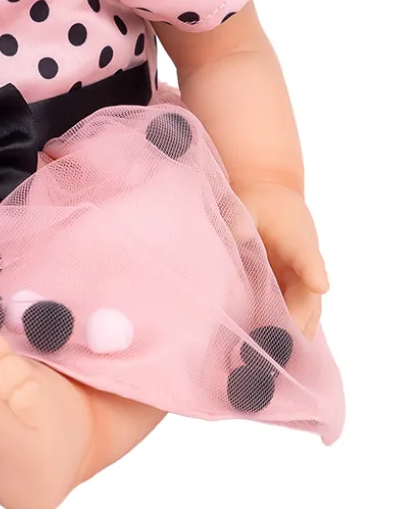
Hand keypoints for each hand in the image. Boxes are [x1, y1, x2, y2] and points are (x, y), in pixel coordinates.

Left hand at [232, 181, 328, 340]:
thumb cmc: (259, 201)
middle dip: (297, 323)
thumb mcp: (247, 204)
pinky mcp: (296, 289)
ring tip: (275, 360)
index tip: (319, 285)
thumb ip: (242, 221)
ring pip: (306, 313)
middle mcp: (306, 264)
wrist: (272, 196)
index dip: (312, 271)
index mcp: (296, 238)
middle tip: (278, 348)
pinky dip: (289, 332)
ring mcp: (305, 279)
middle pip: (309, 298)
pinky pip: (296, 313)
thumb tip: (237, 237)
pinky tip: (274, 353)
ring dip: (294, 334)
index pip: (307, 256)